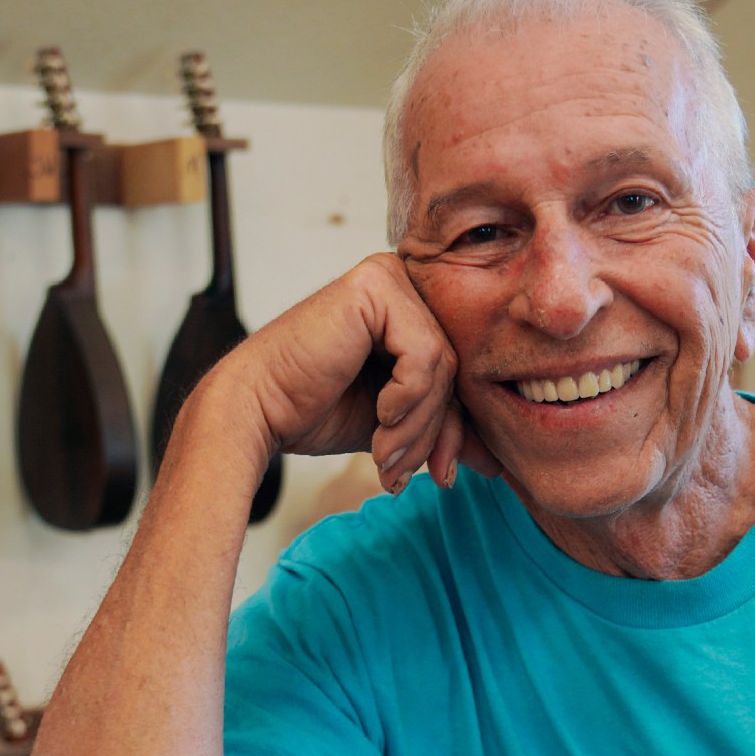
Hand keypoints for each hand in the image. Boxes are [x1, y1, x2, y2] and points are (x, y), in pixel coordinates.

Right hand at [190, 253, 496, 494]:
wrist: (257, 412)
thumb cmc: (313, 411)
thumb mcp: (396, 426)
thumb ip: (443, 431)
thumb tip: (497, 462)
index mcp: (409, 309)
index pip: (457, 372)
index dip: (454, 430)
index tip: (442, 477)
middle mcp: (402, 284)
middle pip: (454, 369)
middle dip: (437, 434)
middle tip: (411, 475)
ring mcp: (388, 279)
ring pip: (443, 367)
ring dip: (419, 426)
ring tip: (386, 458)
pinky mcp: (375, 287)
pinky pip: (424, 354)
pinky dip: (408, 398)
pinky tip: (379, 418)